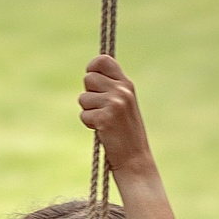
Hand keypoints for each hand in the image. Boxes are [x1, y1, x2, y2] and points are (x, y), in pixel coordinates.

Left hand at [78, 54, 153, 175]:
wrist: (134, 158)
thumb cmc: (125, 131)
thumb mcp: (123, 103)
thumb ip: (111, 87)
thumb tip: (90, 73)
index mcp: (127, 84)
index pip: (103, 60)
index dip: (92, 67)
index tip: (92, 80)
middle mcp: (122, 90)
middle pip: (88, 78)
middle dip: (89, 94)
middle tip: (101, 109)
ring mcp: (115, 104)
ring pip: (83, 98)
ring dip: (88, 111)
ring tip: (103, 121)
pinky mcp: (105, 118)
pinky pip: (83, 115)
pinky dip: (89, 124)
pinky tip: (102, 130)